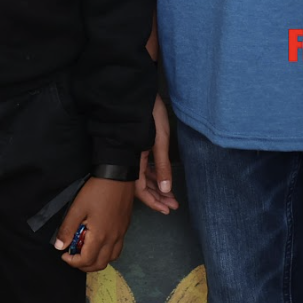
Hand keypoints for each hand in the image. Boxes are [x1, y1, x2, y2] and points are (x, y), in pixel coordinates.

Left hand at [55, 177, 134, 272]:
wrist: (117, 176)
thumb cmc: (96, 191)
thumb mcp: (77, 208)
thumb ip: (67, 229)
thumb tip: (59, 246)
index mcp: (100, 236)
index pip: (87, 260)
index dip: (73, 261)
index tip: (64, 254)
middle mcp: (113, 239)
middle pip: (100, 264)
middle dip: (84, 265)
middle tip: (73, 256)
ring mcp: (121, 234)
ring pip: (111, 258)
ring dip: (97, 261)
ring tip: (85, 251)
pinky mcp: (125, 228)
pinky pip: (117, 249)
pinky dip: (107, 253)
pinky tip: (98, 243)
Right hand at [135, 93, 176, 214]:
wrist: (136, 92)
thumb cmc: (150, 113)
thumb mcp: (161, 140)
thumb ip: (163, 165)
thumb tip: (167, 189)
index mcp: (134, 158)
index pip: (140, 189)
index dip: (153, 202)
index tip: (167, 210)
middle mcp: (130, 158)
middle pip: (140, 185)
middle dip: (157, 197)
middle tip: (173, 205)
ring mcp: (132, 152)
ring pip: (142, 177)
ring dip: (156, 186)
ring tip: (171, 195)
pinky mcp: (136, 145)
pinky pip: (142, 167)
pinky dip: (152, 175)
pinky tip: (161, 178)